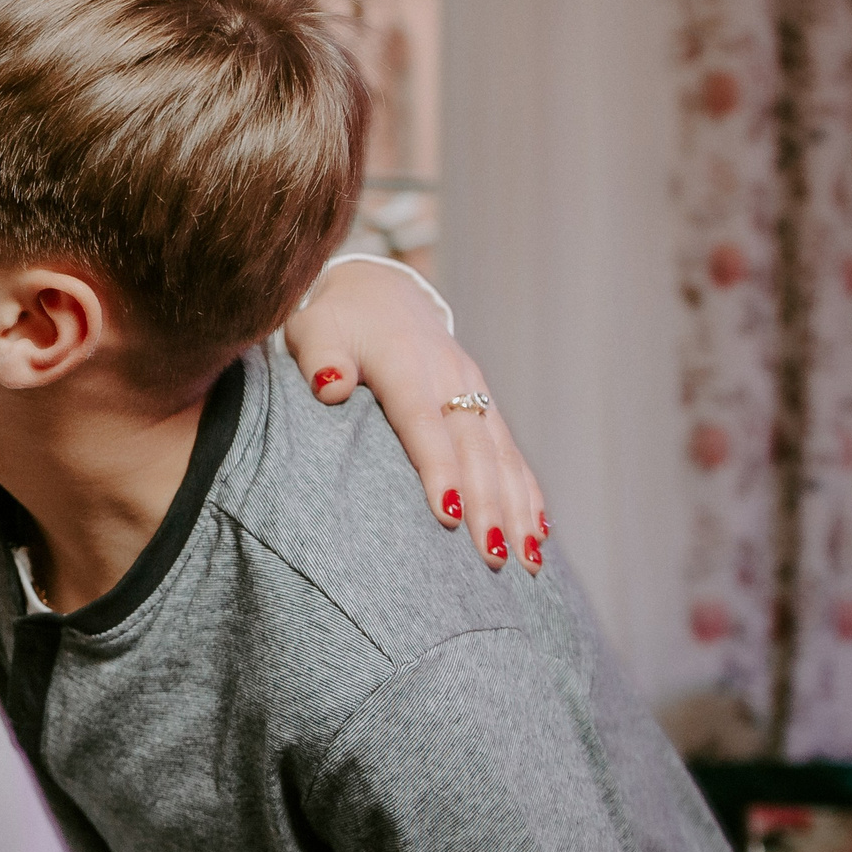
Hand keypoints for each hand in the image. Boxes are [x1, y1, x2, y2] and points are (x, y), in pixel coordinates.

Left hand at [283, 259, 548, 573]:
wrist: (378, 290)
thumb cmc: (335, 320)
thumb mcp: (313, 329)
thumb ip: (321, 357)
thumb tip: (329, 386)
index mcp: (404, 362)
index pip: (423, 421)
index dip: (438, 468)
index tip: (448, 513)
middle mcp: (448, 376)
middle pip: (472, 448)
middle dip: (487, 504)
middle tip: (492, 557)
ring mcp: (472, 388)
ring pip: (500, 454)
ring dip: (516, 507)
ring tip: (526, 561)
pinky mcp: (482, 400)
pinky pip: (509, 450)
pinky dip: (525, 491)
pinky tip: (538, 531)